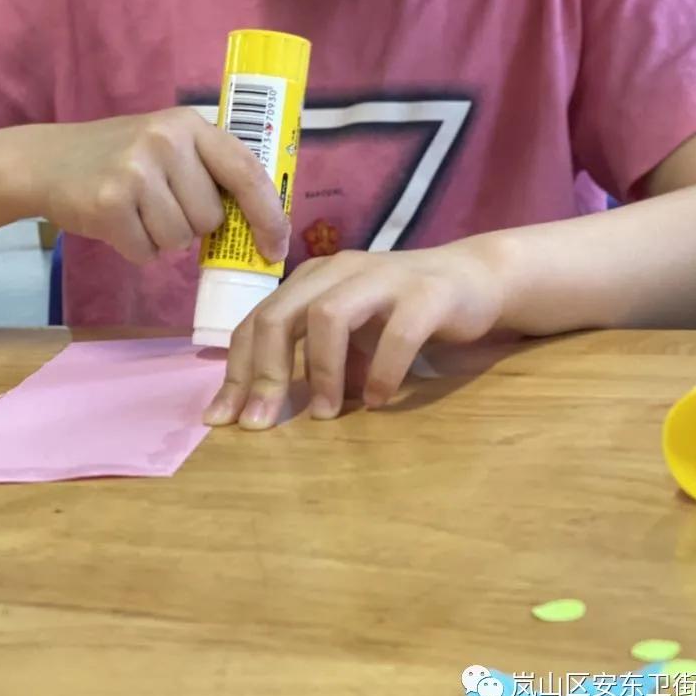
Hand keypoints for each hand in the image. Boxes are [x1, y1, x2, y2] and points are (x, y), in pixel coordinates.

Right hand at [24, 108, 288, 266]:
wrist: (45, 160)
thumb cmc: (119, 158)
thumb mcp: (168, 146)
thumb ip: (209, 172)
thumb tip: (260, 227)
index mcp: (190, 125)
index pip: (246, 170)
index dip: (268, 213)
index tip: (276, 247)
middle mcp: (166, 141)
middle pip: (211, 218)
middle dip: (192, 226)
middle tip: (159, 204)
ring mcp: (136, 170)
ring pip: (180, 239)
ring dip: (162, 239)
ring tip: (137, 212)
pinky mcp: (109, 203)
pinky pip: (147, 252)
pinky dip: (135, 249)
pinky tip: (117, 223)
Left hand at [203, 242, 507, 429]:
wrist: (474, 278)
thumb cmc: (402, 311)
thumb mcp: (350, 333)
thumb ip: (313, 358)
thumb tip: (264, 409)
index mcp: (314, 279)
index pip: (257, 321)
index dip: (235, 371)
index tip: (221, 420)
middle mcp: (340, 270)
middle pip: (280, 316)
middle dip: (263, 374)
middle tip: (259, 425)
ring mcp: (383, 278)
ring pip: (329, 316)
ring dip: (320, 373)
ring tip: (325, 416)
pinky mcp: (428, 293)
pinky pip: (397, 333)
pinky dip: (382, 372)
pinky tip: (380, 400)